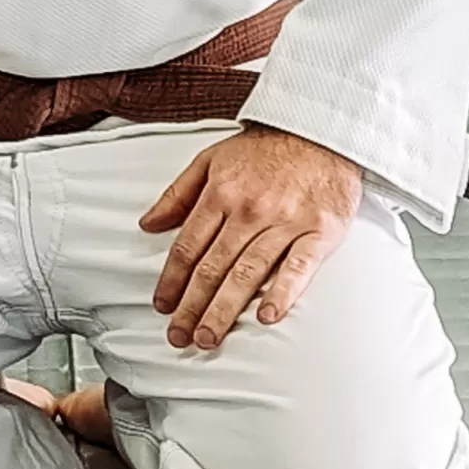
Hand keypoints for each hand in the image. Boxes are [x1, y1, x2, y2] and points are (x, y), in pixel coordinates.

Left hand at [140, 125, 361, 348]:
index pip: (189, 245)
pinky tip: (266, 316)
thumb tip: (148, 223)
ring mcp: (284, 222)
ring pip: (247, 273)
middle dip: (192, 306)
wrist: (320, 131)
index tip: (162, 305)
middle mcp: (249, 210)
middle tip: (179, 337)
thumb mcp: (211, 159)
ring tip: (208, 338)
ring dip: (225, 310)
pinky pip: (298, 268)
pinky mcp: (319, 231)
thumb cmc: (264, 149)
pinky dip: (282, 293)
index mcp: (221, 193)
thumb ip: (178, 193)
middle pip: (213, 266)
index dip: (172, 280)